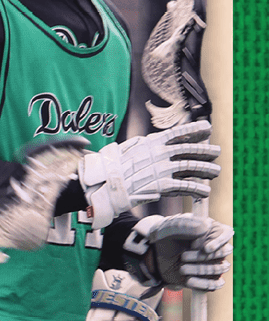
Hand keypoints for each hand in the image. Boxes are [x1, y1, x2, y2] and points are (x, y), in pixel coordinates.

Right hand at [79, 121, 220, 228]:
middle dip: (205, 151)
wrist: (104, 183)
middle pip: (190, 149)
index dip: (195, 129)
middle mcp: (160, 153)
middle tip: (216, 152)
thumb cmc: (112, 166)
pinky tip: (204, 192)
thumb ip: (145, 145)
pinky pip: (185, 186)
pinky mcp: (162, 186)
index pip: (179, 132)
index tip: (207, 128)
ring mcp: (162, 169)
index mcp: (153, 142)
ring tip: (215, 172)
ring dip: (205, 169)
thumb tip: (153, 142)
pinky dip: (197, 189)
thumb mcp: (129, 147)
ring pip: (191, 167)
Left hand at [123, 213, 232, 291]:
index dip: (219, 242)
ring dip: (201, 270)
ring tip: (181, 268)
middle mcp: (216, 246)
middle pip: (224, 252)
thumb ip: (186, 224)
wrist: (154, 254)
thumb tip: (205, 227)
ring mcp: (213, 262)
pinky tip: (188, 281)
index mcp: (211, 229)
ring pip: (221, 268)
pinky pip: (216, 284)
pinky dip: (204, 284)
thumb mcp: (170, 227)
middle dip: (203, 256)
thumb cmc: (164, 236)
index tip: (205, 248)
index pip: (227, 233)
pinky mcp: (207, 277)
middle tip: (183, 256)